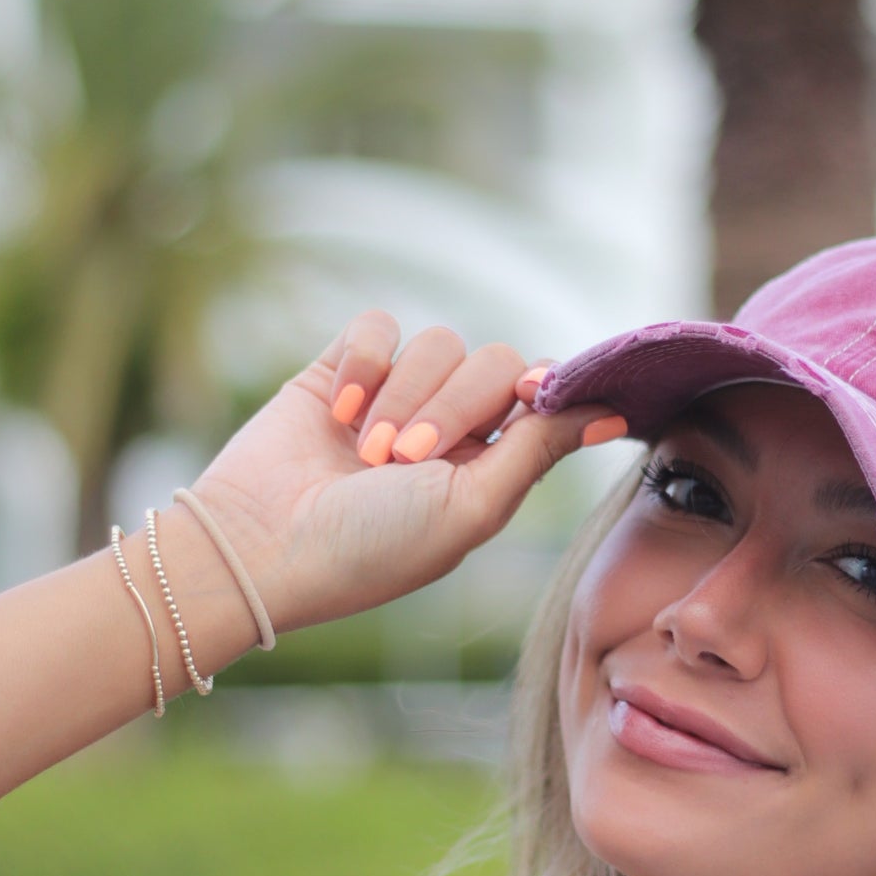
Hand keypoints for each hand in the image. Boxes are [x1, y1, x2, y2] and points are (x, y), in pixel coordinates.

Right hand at [181, 311, 625, 636]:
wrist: (262, 546)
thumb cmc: (371, 548)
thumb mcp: (470, 508)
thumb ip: (538, 450)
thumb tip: (614, 412)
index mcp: (490, 466)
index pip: (539, 397)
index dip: (541, 389)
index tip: (528, 397)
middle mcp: (448, 426)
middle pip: (493, 363)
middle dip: (454, 407)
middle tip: (408, 460)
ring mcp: (395, 395)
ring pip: (437, 343)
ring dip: (403, 398)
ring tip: (367, 454)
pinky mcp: (344, 370)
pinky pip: (379, 327)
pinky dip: (365, 366)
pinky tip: (340, 414)